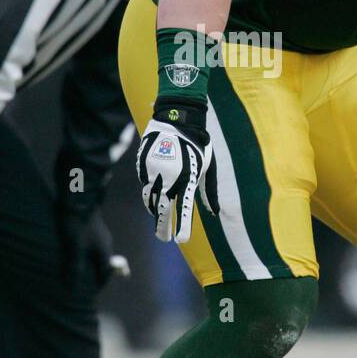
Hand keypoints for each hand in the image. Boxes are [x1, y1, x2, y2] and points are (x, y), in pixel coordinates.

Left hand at [59, 196, 127, 289]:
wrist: (77, 197)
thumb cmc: (76, 224)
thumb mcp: (74, 249)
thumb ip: (75, 269)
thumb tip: (72, 289)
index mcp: (103, 252)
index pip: (104, 275)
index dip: (97, 285)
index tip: (89, 294)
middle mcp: (105, 244)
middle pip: (102, 265)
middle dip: (94, 275)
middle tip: (83, 284)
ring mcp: (101, 234)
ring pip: (97, 254)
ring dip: (90, 263)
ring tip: (78, 270)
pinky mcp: (94, 226)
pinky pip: (92, 245)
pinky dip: (86, 252)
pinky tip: (76, 251)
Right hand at [137, 100, 218, 242]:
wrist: (177, 117)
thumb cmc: (197, 143)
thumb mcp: (208, 166)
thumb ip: (210, 190)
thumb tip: (214, 212)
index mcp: (187, 178)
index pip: (184, 208)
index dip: (182, 225)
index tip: (180, 240)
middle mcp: (168, 177)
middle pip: (161, 208)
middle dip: (162, 226)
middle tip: (164, 238)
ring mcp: (153, 171)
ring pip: (149, 198)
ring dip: (154, 210)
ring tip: (160, 216)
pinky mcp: (142, 165)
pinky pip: (144, 183)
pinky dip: (149, 190)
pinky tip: (155, 189)